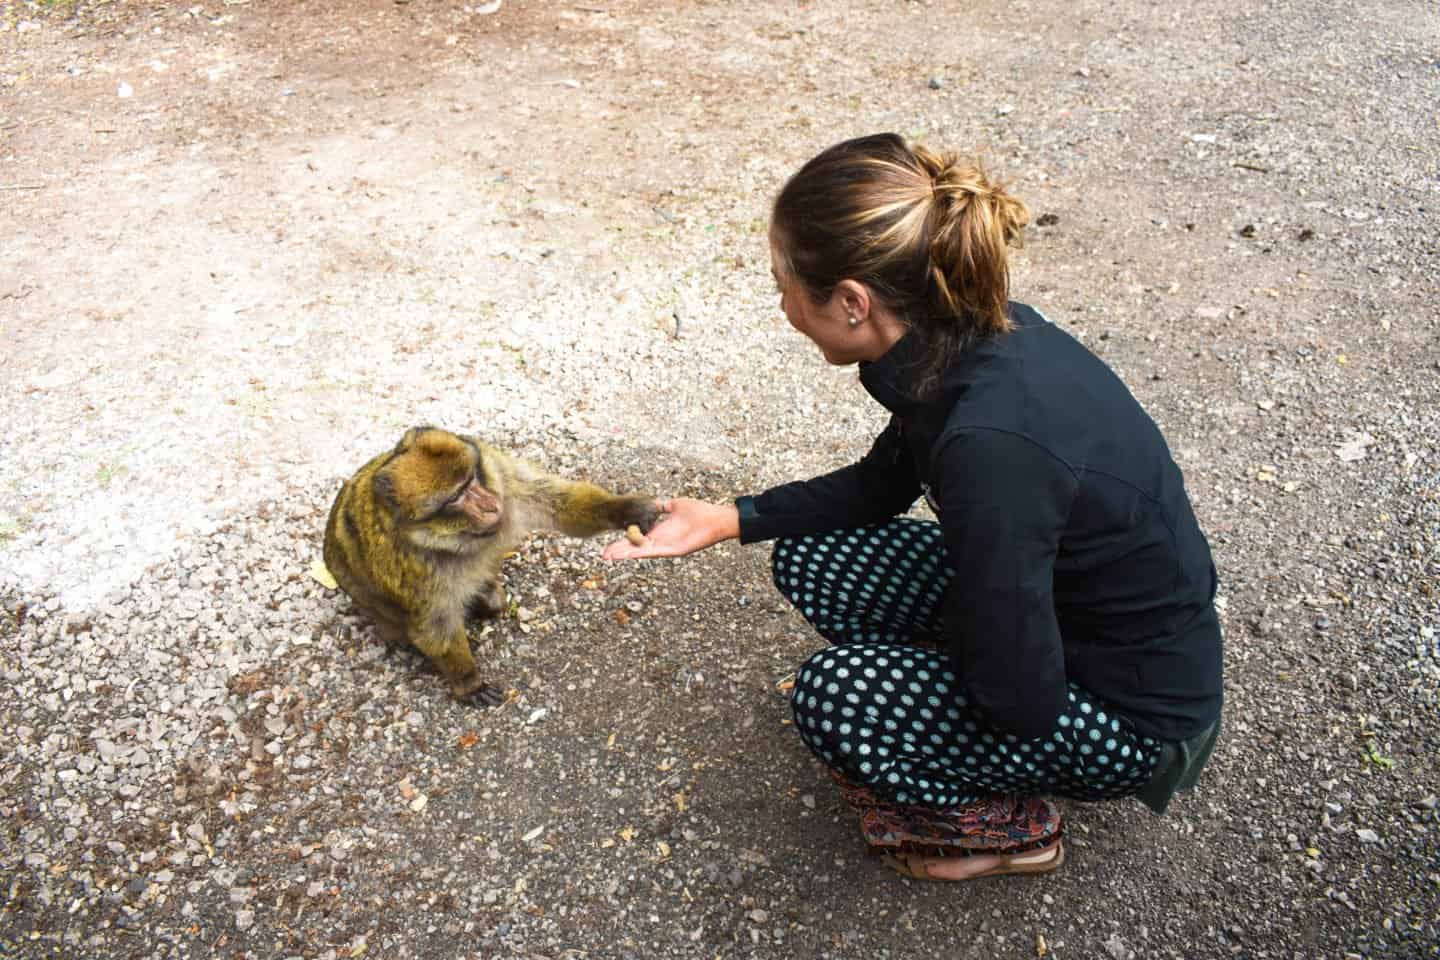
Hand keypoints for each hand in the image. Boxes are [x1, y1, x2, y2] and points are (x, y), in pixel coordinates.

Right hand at [602, 498, 739, 559]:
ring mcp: (667, 547)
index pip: (636, 538)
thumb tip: (653, 503)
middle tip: (602, 555)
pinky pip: (655, 552)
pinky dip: (641, 553)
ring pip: (641, 552)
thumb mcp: (676, 505)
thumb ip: (662, 506)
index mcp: (660, 531)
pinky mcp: (675, 550)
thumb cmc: (700, 512)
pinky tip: (628, 556)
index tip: (608, 544)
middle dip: (619, 551)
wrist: (717, 519)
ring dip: (626, 554)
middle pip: (635, 548)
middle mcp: (661, 541)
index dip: (622, 542)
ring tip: (609, 557)